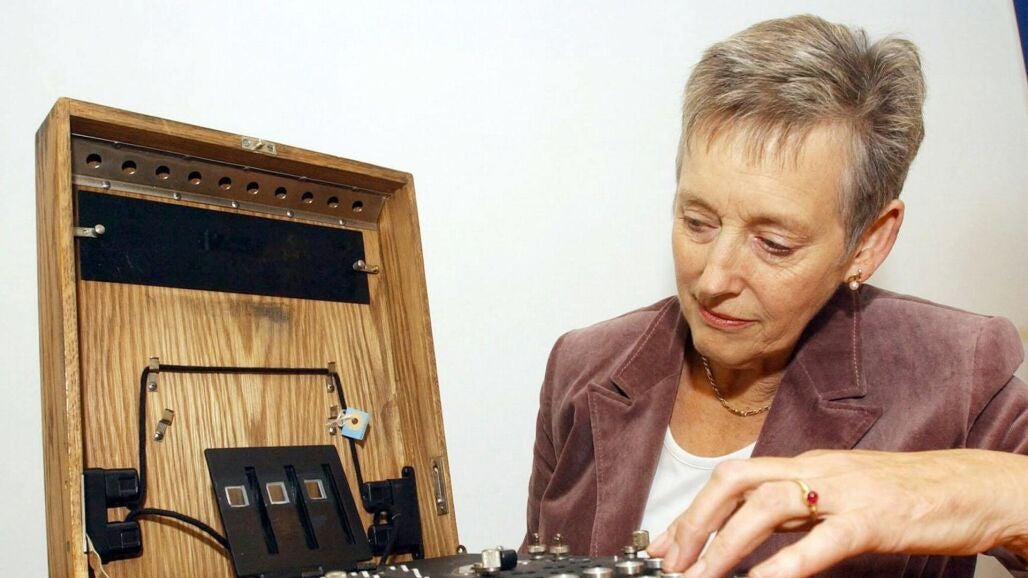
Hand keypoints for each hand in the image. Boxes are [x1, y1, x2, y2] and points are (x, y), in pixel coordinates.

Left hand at [645, 449, 1027, 577]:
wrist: (970, 486)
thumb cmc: (902, 496)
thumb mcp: (838, 497)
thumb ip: (794, 512)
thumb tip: (745, 533)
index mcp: (803, 467)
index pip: (732, 479)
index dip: (692, 511)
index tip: (664, 545)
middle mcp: (814, 472)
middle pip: (735, 483)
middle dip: (695, 522)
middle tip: (670, 562)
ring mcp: (843, 492)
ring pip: (768, 505)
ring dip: (726, 545)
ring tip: (701, 577)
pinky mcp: (873, 520)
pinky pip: (822, 541)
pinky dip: (785, 564)